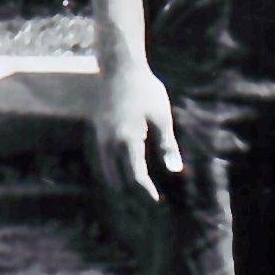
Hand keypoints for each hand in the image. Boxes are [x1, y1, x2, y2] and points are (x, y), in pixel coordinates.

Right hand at [92, 57, 182, 204]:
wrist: (119, 67)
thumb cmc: (145, 90)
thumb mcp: (161, 116)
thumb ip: (167, 144)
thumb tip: (175, 170)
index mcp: (127, 140)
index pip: (135, 177)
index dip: (146, 193)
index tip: (157, 203)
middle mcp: (109, 143)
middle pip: (117, 181)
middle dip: (132, 195)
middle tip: (148, 206)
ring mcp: (101, 138)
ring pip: (107, 172)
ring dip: (121, 184)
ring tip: (138, 194)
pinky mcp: (98, 132)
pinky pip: (104, 161)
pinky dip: (114, 171)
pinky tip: (127, 173)